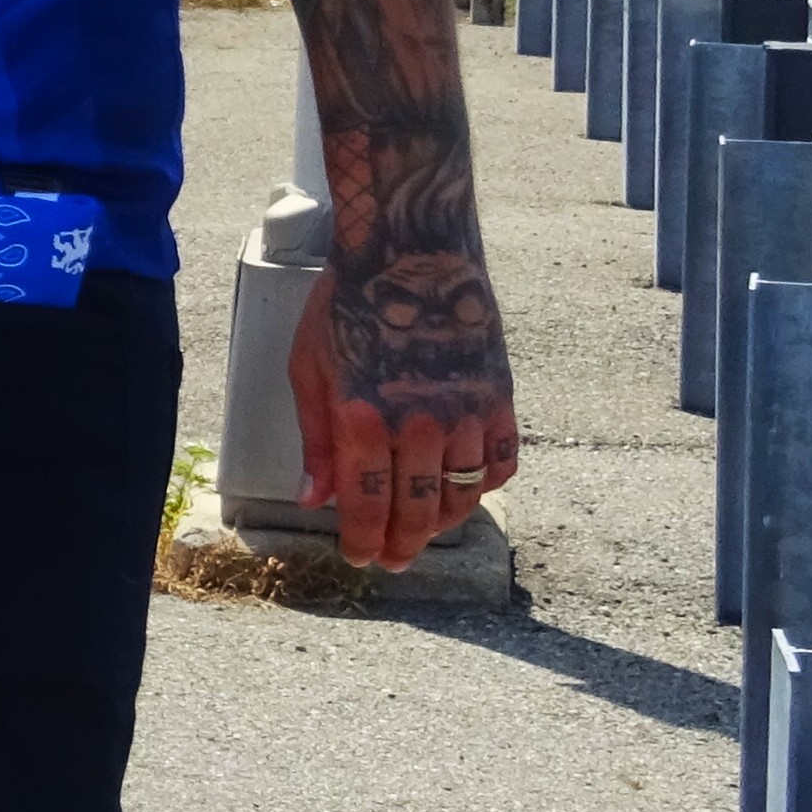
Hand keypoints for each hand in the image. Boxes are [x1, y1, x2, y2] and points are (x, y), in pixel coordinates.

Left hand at [285, 243, 517, 570]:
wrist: (412, 250)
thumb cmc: (348, 305)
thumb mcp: (309, 367)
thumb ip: (316, 438)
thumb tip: (313, 498)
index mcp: (364, 418)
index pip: (365, 505)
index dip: (362, 540)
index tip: (359, 558)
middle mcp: (419, 425)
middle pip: (416, 511)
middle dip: (401, 545)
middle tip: (392, 561)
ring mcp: (466, 413)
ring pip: (461, 495)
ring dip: (441, 523)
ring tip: (423, 532)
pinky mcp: (500, 398)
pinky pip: (502, 463)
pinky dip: (486, 487)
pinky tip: (466, 491)